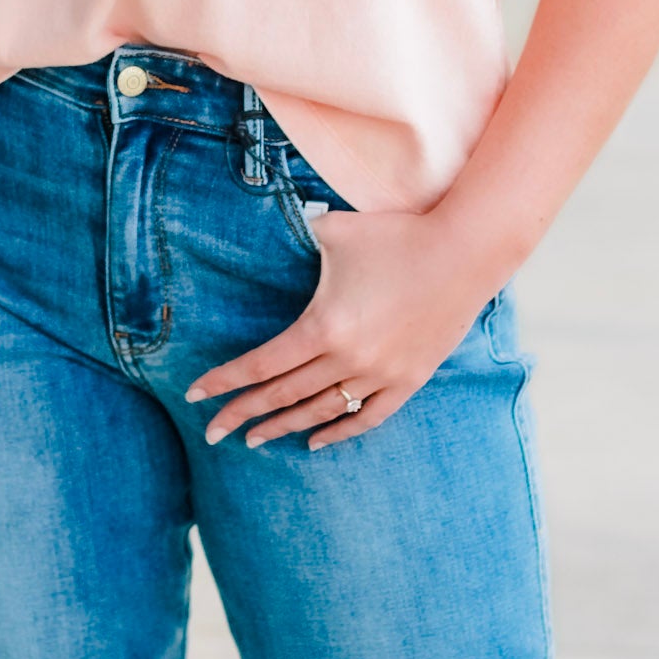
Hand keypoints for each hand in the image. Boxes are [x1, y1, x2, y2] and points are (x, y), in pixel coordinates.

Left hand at [183, 208, 496, 450]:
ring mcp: (380, 375)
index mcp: (324, 326)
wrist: (464, 253)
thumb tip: (274, 218)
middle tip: (211, 432)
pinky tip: (314, 440)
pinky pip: (366, 417)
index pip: (262, 364)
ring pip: (321, 411)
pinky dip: (337, 431)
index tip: (195, 395)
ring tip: (255, 437)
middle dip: (243, 413)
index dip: (226, 381)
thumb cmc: (395, 236)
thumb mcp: (335, 230)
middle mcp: (348, 359)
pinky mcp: (408, 381)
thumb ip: (299, 230)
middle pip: (284, 395)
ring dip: (284, 425)